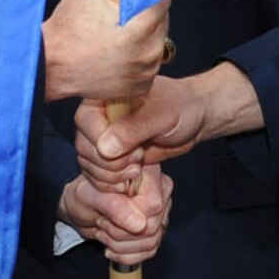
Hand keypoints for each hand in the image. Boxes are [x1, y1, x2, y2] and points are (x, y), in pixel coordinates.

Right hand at [41, 0, 168, 103]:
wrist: (50, 66)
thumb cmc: (67, 29)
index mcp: (139, 30)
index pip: (162, 0)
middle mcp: (147, 54)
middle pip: (162, 22)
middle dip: (146, 14)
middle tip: (123, 14)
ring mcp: (145, 73)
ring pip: (157, 42)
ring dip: (145, 36)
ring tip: (119, 34)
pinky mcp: (140, 87)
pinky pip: (149, 63)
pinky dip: (138, 56)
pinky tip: (119, 52)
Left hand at [58, 167, 172, 263]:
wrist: (82, 206)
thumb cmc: (84, 195)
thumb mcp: (90, 196)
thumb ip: (114, 206)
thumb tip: (140, 224)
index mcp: (147, 171)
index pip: (152, 205)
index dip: (127, 218)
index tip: (105, 216)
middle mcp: (160, 189)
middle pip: (152, 226)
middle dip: (120, 234)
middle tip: (102, 225)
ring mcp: (161, 209)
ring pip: (151, 241)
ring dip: (121, 246)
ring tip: (105, 233)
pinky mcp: (157, 227)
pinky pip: (150, 250)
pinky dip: (127, 255)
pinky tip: (112, 247)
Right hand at [73, 68, 247, 188]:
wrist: (194, 118)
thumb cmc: (181, 107)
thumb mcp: (161, 115)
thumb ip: (133, 129)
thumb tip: (104, 148)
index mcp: (105, 95)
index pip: (85, 121)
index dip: (102, 141)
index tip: (132, 149)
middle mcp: (99, 116)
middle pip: (84, 147)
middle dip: (110, 163)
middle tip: (138, 160)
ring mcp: (104, 137)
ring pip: (88, 164)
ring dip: (111, 176)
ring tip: (138, 167)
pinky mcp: (112, 156)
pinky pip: (99, 175)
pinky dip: (112, 184)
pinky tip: (134, 177)